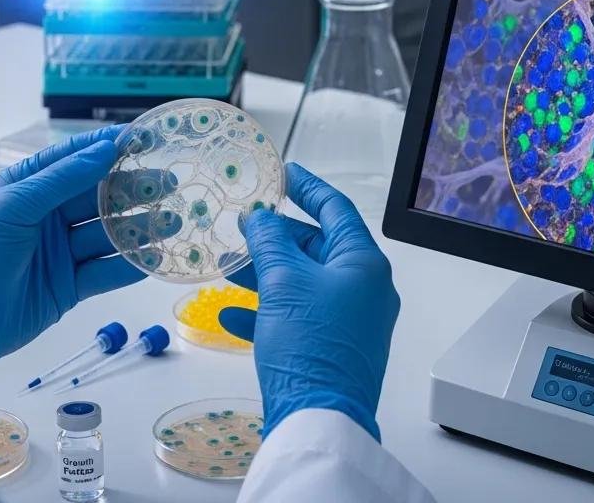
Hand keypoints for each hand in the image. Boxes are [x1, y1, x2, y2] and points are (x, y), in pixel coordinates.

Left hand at [0, 128, 178, 384]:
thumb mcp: (13, 204)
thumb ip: (63, 178)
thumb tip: (106, 149)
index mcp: (27, 186)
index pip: (74, 158)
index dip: (108, 147)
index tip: (144, 139)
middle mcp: (46, 216)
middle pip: (98, 196)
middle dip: (134, 188)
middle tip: (170, 182)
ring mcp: (59, 253)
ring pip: (108, 233)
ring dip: (140, 226)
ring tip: (174, 218)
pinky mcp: (68, 288)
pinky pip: (106, 271)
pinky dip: (131, 263)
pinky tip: (156, 255)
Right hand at [220, 163, 399, 442]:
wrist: (319, 421)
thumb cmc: (309, 343)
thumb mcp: (283, 280)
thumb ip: (269, 240)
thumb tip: (260, 217)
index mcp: (363, 263)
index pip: (336, 209)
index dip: (308, 187)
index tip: (284, 172)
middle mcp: (364, 289)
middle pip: (317, 247)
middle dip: (276, 238)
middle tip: (244, 227)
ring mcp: (351, 321)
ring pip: (303, 283)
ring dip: (265, 274)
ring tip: (228, 269)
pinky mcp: (333, 349)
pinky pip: (298, 317)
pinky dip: (268, 311)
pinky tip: (231, 315)